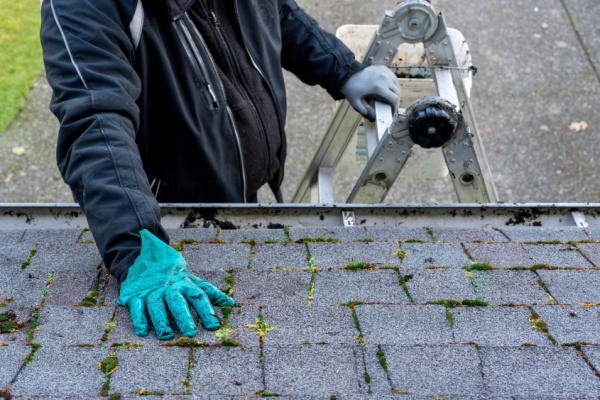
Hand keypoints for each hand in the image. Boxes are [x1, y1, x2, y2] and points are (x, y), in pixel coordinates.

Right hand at [118, 229, 234, 339]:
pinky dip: (139, 318)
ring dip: (161, 320)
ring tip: (167, 335)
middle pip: (177, 301)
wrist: (144, 258)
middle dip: (184, 316)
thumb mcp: (192, 280)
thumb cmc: (174, 276)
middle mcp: (169, 287)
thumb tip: (232, 303)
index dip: (207, 310)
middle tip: (190, 332)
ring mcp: (152, 291)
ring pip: (156, 304)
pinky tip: (143, 331)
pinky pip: (136, 306)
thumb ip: (210, 293)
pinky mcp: (135, 295)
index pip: (198, 296)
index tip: (214, 326)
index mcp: (185, 283)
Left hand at [341, 65, 399, 121]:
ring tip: (390, 98)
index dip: (395, 107)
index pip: (394, 99)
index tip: (392, 112)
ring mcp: (385, 72)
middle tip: (391, 106)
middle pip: (397, 92)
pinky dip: (392, 84)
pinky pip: (393, 78)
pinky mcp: (384, 68)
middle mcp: (384, 79)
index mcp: (379, 88)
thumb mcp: (356, 103)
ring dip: (395, 92)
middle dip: (395, 101)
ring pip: (396, 84)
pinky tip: (388, 89)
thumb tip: (375, 118)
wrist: (347, 75)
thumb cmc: (352, 90)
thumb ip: (366, 111)